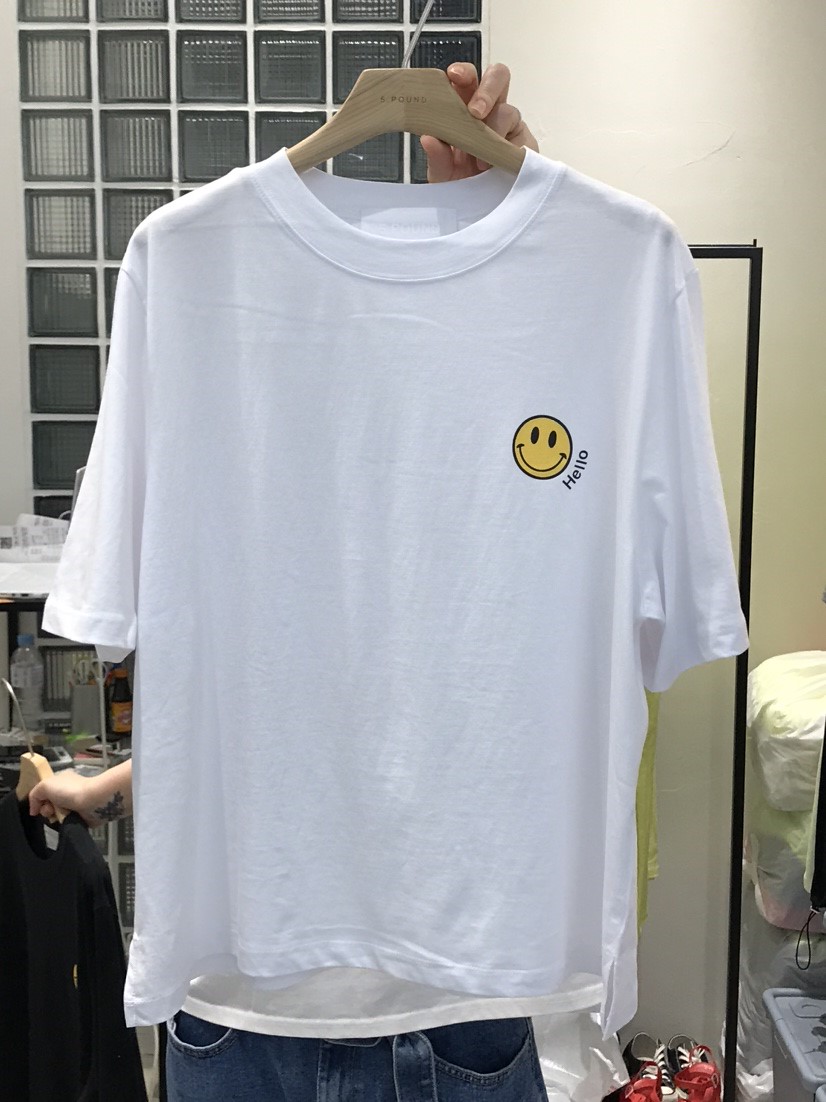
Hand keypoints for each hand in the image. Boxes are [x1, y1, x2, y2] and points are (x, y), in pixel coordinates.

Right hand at [29, 760, 133, 826]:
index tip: (39, 804)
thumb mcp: (45, 785)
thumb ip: (34, 795)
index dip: (39, 798)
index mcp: (61, 780)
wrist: (93, 801)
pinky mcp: (80, 816)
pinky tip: (65, 821)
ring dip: (54, 817)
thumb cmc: (70, 790)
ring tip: (58, 816)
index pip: (45, 790)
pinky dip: (64, 823)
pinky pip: (66, 822)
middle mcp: (68, 791)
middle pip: (48, 804)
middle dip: (46, 809)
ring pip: (56, 815)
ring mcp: (74, 804)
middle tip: (50, 810)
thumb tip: (34, 809)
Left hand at [420, 62, 538, 181]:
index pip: (467, 80)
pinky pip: (523, 138)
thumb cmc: (462, 184)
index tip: (452, 77)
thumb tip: (428, 137)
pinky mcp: (525, 145)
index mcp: (465, 109)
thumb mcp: (443, 175)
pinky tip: (498, 165)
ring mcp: (510, 126)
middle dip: (486, 90)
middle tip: (474, 112)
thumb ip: (437, 157)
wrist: (481, 209)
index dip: (462, 74)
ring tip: (481, 160)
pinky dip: (510, 149)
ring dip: (494, 129)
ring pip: (509, 110)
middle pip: (497, 78)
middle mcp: (490, 111)